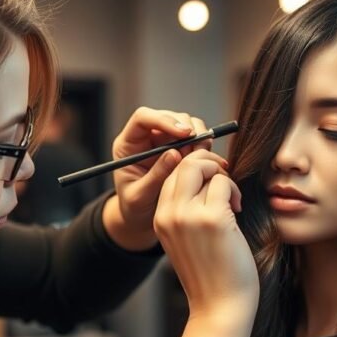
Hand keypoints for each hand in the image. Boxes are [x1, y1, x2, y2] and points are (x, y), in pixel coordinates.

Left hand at [103, 108, 227, 250]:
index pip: (143, 118)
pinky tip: (208, 162)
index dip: (165, 120)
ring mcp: (164, 142)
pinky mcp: (179, 149)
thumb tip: (174, 154)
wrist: (142, 219)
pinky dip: (204, 146)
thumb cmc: (134, 208)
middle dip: (188, 129)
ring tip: (202, 158)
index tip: (184, 134)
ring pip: (186, 124)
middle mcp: (146, 138)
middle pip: (170, 117)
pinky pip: (196, 138)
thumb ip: (155, 176)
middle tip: (200, 148)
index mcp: (129, 145)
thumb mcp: (139, 197)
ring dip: (199, 137)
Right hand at [154, 151, 257, 321]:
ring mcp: (189, 216)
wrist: (219, 307)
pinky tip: (237, 209)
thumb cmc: (211, 275)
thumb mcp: (186, 239)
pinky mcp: (212, 220)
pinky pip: (223, 183)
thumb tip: (207, 176)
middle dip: (209, 163)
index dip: (194, 170)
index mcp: (160, 219)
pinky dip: (234, 190)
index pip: (171, 174)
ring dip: (224, 178)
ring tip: (232, 201)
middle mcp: (169, 214)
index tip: (212, 181)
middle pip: (184, 163)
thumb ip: (187, 211)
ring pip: (204, 168)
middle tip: (225, 180)